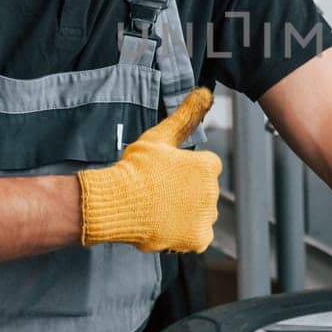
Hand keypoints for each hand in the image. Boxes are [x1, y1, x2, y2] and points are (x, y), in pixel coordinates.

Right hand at [76, 87, 221, 252]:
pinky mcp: (199, 238)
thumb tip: (205, 92)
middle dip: (185, 194)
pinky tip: (164, 225)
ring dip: (185, 214)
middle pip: (202, 193)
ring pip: (199, 215)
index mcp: (208, 166)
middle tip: (159, 193)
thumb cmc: (136, 167)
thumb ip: (186, 115)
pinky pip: (196, 238)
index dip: (184, 172)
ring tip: (158, 209)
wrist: (119, 201)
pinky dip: (183, 235)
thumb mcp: (161, 137)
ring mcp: (206, 216)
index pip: (205, 169)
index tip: (165, 175)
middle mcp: (213, 191)